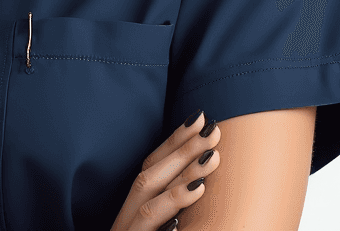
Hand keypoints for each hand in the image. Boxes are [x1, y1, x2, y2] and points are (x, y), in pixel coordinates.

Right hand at [108, 110, 221, 230]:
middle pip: (148, 180)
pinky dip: (164, 230)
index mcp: (131, 211)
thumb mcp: (155, 225)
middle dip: (182, 154)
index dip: (174, 142)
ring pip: (148, 211)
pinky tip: (180, 224)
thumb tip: (201, 174)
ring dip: (179, 187)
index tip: (201, 119)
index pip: (150, 167)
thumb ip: (169, 206)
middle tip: (213, 132)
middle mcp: (125, 222)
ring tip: (210, 163)